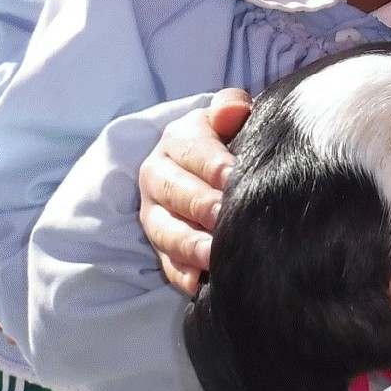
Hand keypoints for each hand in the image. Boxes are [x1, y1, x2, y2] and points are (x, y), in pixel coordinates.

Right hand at [138, 89, 249, 295]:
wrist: (211, 167)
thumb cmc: (227, 141)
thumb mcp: (227, 117)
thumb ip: (229, 106)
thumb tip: (235, 109)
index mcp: (177, 140)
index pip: (192, 149)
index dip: (212, 164)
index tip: (232, 178)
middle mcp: (158, 175)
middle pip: (174, 192)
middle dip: (199, 206)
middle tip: (223, 217)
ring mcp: (156, 213)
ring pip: (164, 229)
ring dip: (188, 245)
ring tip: (213, 255)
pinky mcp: (160, 245)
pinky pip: (165, 262)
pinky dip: (180, 274)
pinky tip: (198, 283)